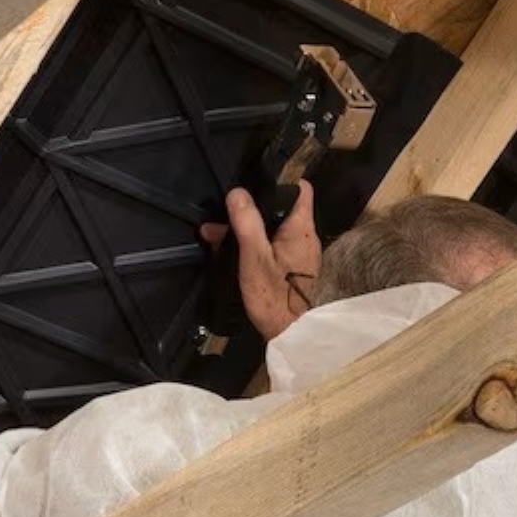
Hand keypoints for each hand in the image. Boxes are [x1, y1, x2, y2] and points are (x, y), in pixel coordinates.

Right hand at [199, 181, 320, 340]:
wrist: (290, 335)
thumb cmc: (274, 297)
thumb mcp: (255, 257)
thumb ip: (247, 223)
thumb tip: (237, 193)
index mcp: (301, 228)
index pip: (299, 189)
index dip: (279, 182)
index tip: (254, 184)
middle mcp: (304, 238)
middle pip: (279, 210)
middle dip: (251, 209)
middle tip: (222, 212)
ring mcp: (299, 255)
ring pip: (272, 231)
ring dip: (246, 230)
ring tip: (212, 233)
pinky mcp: (291, 270)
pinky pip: (271, 248)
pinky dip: (252, 246)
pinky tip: (226, 251)